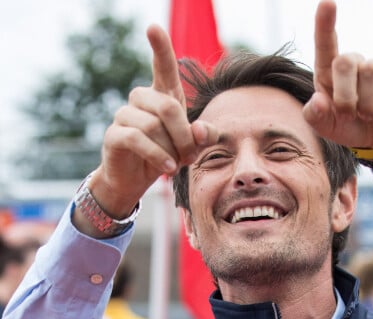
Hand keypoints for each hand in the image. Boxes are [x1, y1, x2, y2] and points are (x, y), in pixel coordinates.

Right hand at [88, 25, 216, 219]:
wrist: (136, 181)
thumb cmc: (165, 157)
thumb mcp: (190, 147)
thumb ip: (202, 137)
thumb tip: (202, 130)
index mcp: (162, 96)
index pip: (162, 68)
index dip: (160, 48)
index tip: (153, 28)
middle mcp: (141, 99)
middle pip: (168, 107)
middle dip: (185, 136)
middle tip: (190, 157)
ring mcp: (124, 115)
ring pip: (154, 125)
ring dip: (171, 150)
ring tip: (175, 165)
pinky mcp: (114, 135)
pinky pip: (138, 139)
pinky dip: (157, 155)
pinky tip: (166, 168)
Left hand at [303, 0, 372, 149]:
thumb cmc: (347, 127)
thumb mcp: (326, 128)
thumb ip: (315, 116)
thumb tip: (318, 101)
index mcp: (329, 73)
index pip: (325, 44)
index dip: (325, 24)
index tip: (327, 3)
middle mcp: (352, 64)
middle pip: (345, 62)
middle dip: (345, 96)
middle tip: (348, 116)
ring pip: (369, 73)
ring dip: (366, 104)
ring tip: (367, 115)